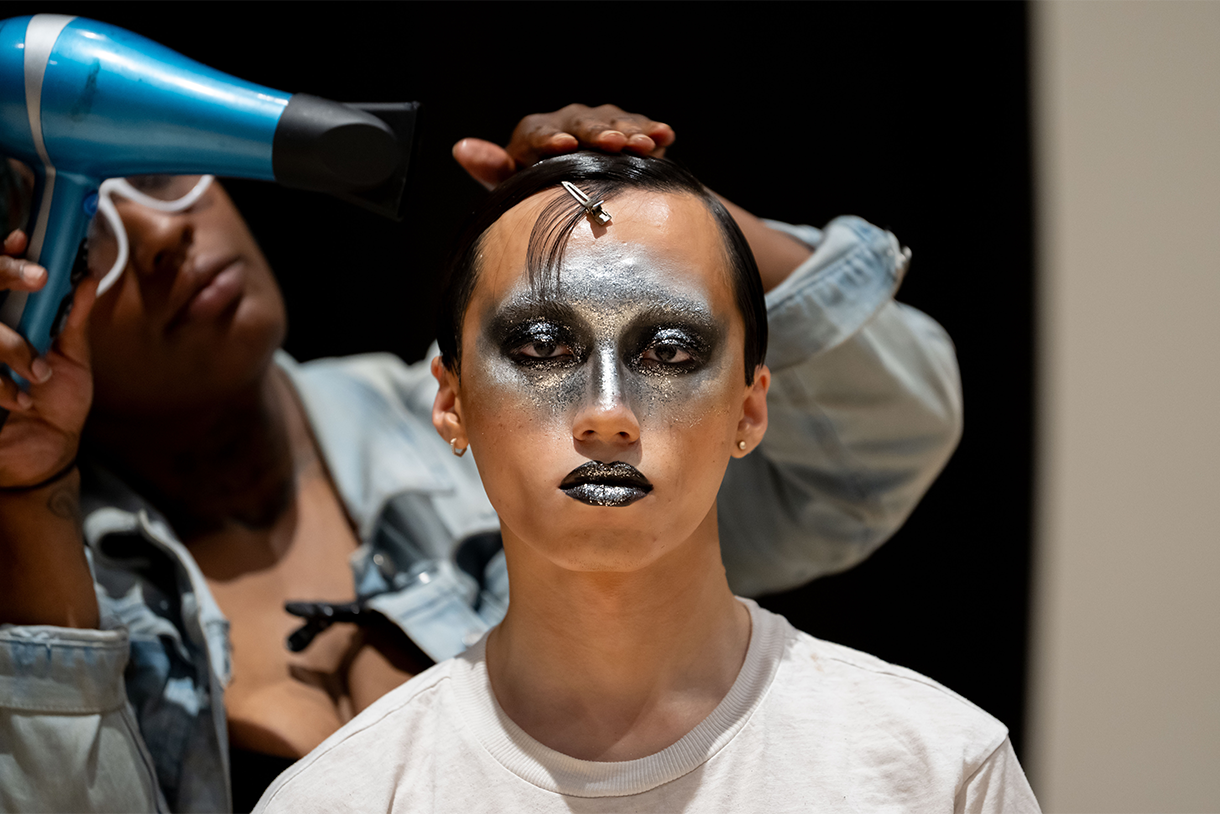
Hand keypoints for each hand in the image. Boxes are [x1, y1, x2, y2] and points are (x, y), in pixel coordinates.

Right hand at [0, 229, 95, 487]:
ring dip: (14, 350)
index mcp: (8, 322)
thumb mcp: (70, 358)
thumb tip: (86, 277)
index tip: (23, 240)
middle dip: (8, 276)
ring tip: (39, 376)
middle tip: (40, 280)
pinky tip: (24, 402)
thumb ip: (74, 319)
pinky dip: (4, 386)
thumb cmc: (57, 404)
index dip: (6, 257)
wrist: (44, 454)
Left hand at [453, 104, 675, 189]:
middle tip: (616, 143)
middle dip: (599, 132)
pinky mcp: (624, 129)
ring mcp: (597, 124)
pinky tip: (665, 136)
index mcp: (533, 136)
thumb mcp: (512, 188)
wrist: (574, 200)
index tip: (565, 146)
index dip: (551, 138)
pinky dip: (651, 130)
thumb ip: (492, 169)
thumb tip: (462, 148)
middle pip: (581, 123)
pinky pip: (638, 126)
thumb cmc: (536, 197)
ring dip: (630, 132)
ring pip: (613, 121)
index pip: (539, 132)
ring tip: (646, 144)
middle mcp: (565, 123)